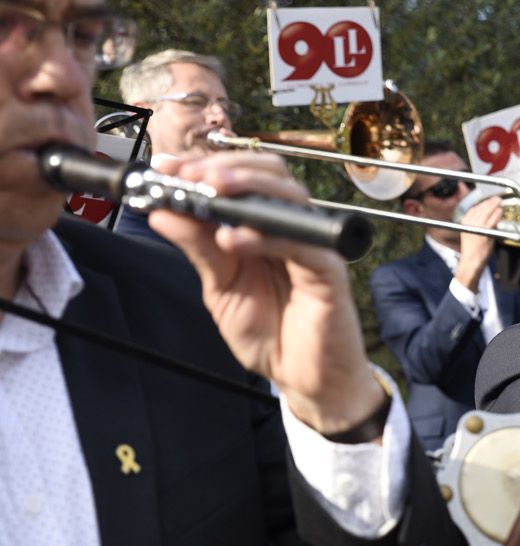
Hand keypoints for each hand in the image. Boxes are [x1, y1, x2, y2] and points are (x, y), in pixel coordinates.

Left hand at [150, 152, 384, 434]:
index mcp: (264, 228)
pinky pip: (303, 243)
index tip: (165, 167)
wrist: (305, 380)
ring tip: (209, 194)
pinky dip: (266, 236)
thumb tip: (164, 211)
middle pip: (271, 173)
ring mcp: (314, 247)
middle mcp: (292, 229)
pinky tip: (233, 239)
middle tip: (188, 174)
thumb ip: (198, 249)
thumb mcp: (220, 288)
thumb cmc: (272, 334)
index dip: (204, 166)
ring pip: (290, 196)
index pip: (241, 178)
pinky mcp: (329, 272)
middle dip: (227, 166)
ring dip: (247, 188)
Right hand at [456, 197, 502, 289]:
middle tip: (497, 199)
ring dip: (495, 205)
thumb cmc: (473, 250)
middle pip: (481, 207)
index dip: (483, 203)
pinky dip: (497, 214)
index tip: (489, 201)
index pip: (474, 208)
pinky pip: (492, 219)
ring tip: (500, 203)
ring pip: (487, 211)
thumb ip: (477, 225)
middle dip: (490, 202)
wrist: (471, 261)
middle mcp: (469, 223)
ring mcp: (477, 227)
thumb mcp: (471, 234)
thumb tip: (488, 217)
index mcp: (464, 223)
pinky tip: (500, 212)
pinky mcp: (485, 232)